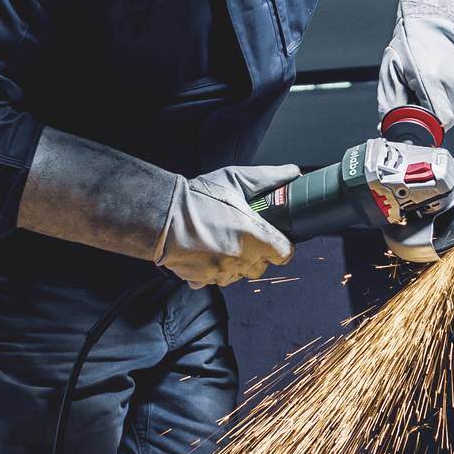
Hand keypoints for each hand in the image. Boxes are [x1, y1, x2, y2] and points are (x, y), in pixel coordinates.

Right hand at [157, 164, 298, 285]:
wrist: (161, 216)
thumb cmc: (198, 198)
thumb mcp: (235, 180)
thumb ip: (268, 178)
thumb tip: (292, 173)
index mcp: (255, 237)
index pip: (285, 254)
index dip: (282, 245)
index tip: (275, 238)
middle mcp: (241, 259)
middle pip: (262, 266)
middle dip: (258, 253)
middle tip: (246, 235)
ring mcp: (221, 273)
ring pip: (239, 274)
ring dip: (237, 262)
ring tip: (223, 241)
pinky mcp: (202, 280)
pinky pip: (215, 279)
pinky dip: (213, 269)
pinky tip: (206, 252)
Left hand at [378, 0, 453, 129]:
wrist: (439, 9)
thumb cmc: (413, 36)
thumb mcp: (392, 67)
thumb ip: (389, 100)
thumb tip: (386, 124)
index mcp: (432, 79)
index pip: (440, 121)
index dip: (427, 124)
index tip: (417, 119)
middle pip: (446, 115)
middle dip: (429, 109)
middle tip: (416, 88)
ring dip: (440, 99)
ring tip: (428, 76)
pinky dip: (450, 90)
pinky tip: (440, 72)